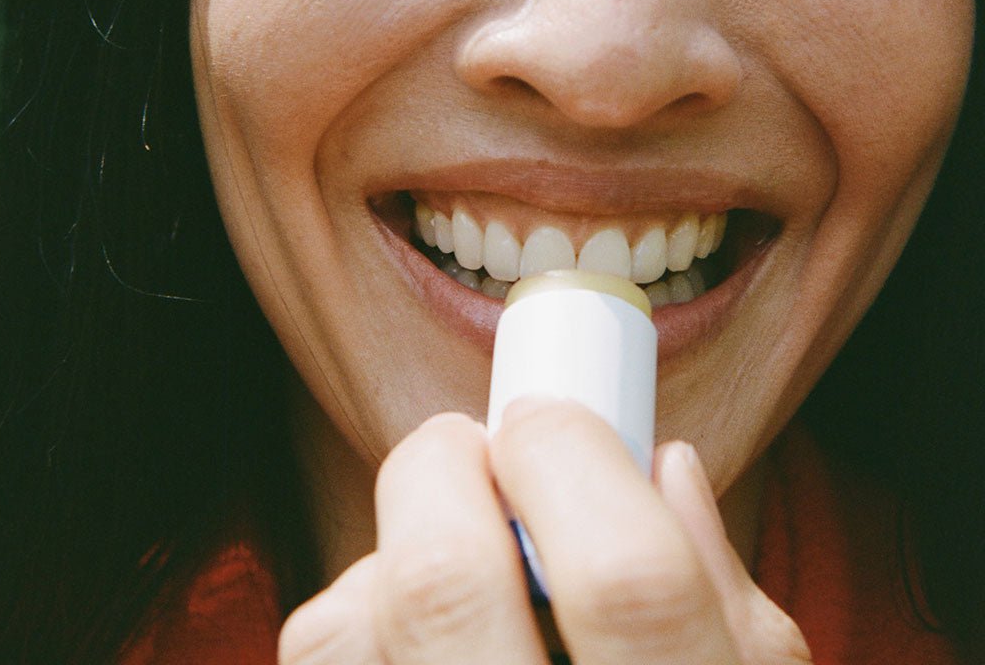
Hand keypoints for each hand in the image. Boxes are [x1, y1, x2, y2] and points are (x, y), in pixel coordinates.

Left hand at [278, 399, 811, 663]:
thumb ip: (718, 599)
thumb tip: (668, 465)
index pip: (626, 576)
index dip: (575, 456)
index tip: (552, 418)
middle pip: (442, 584)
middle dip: (443, 470)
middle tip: (474, 455)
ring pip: (341, 632)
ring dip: (388, 564)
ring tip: (453, 577)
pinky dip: (357, 637)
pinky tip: (417, 655)